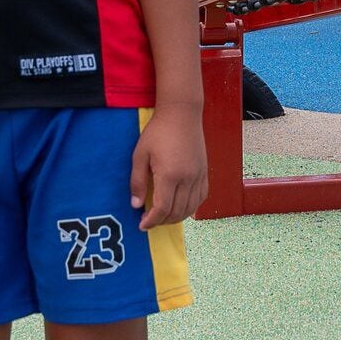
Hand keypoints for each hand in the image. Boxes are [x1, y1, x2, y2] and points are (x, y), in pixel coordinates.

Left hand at [129, 108, 207, 229]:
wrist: (182, 114)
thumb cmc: (158, 132)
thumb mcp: (140, 155)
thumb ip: (138, 181)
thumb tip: (136, 205)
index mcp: (170, 175)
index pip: (162, 209)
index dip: (152, 221)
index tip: (142, 225)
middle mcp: (187, 179)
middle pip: (177, 212)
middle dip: (162, 222)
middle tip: (150, 221)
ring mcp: (199, 176)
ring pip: (191, 208)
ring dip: (176, 217)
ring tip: (163, 217)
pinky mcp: (205, 172)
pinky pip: (201, 197)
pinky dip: (191, 207)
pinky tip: (181, 207)